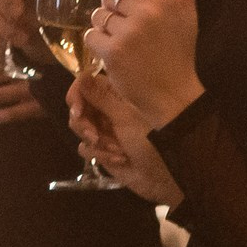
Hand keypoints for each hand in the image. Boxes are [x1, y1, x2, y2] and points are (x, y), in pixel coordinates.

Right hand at [70, 70, 180, 205]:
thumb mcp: (125, 115)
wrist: (169, 171)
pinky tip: (120, 159)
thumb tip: (82, 75)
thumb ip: (99, 97)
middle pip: (78, 109)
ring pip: (80, 130)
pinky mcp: (103, 151)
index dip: (76, 96)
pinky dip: (101, 154)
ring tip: (117, 150)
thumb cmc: (152, 136)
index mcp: (116, 94)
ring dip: (97, 142)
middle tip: (94, 135)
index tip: (77, 110)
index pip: (85, 85)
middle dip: (84, 124)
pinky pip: (87, 149)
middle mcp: (108, 109)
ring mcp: (105, 130)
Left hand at [86, 0, 205, 128]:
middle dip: (112, 10)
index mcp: (165, 0)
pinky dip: (97, 43)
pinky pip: (91, 35)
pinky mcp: (113, 51)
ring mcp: (129, 32)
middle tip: (127, 29)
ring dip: (105, 27)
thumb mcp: (188, 13)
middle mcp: (147, 12)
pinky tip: (113, 53)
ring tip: (123, 43)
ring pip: (99, 16)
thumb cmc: (179, 51)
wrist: (173, 93)